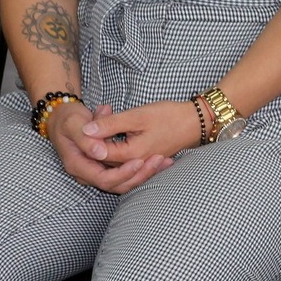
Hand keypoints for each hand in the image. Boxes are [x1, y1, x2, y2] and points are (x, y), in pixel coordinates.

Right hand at [45, 101, 176, 194]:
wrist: (64, 118)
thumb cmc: (68, 119)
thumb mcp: (74, 123)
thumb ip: (86, 138)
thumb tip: (99, 152)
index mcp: (77, 165)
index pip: (103, 179)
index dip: (122, 173)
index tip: (140, 160)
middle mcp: (87, 173)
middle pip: (117, 185)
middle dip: (139, 175)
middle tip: (159, 160)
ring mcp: (97, 171)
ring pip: (124, 182)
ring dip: (145, 173)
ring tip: (166, 161)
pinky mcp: (107, 167)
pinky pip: (126, 174)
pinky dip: (143, 168)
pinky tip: (163, 161)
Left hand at [83, 98, 205, 170]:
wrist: (195, 122)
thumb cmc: (169, 116)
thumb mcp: (137, 115)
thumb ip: (111, 124)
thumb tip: (85, 130)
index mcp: (130, 154)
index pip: (98, 152)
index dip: (89, 138)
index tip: (90, 119)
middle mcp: (134, 164)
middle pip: (104, 160)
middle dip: (95, 142)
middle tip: (97, 119)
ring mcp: (140, 164)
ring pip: (113, 160)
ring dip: (105, 145)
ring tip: (103, 124)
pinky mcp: (144, 161)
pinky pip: (124, 160)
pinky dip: (115, 149)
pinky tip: (113, 137)